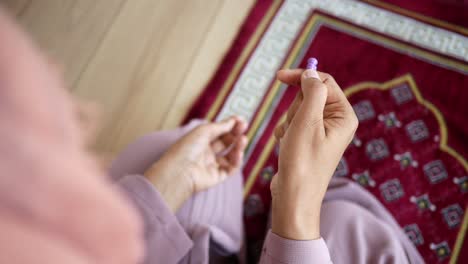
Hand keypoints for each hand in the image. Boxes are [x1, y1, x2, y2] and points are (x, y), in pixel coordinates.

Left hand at [144, 117, 247, 211]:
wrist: (180, 171)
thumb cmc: (186, 148)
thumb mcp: (203, 131)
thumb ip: (220, 126)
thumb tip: (233, 120)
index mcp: (200, 140)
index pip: (218, 131)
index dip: (229, 125)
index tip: (240, 119)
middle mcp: (206, 152)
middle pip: (225, 142)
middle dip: (235, 134)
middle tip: (244, 126)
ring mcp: (211, 165)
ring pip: (230, 155)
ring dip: (238, 147)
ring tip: (243, 139)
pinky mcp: (216, 177)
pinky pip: (230, 168)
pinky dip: (237, 161)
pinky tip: (238, 153)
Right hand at [270, 69, 357, 239]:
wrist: (294, 196)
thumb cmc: (302, 161)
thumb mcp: (307, 120)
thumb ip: (312, 91)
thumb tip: (311, 73)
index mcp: (344, 115)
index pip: (323, 82)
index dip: (302, 77)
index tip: (279, 77)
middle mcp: (337, 122)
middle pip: (309, 95)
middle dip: (294, 109)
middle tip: (294, 127)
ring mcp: (323, 132)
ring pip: (298, 110)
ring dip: (288, 122)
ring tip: (290, 140)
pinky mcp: (310, 141)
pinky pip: (293, 124)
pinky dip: (285, 132)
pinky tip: (286, 146)